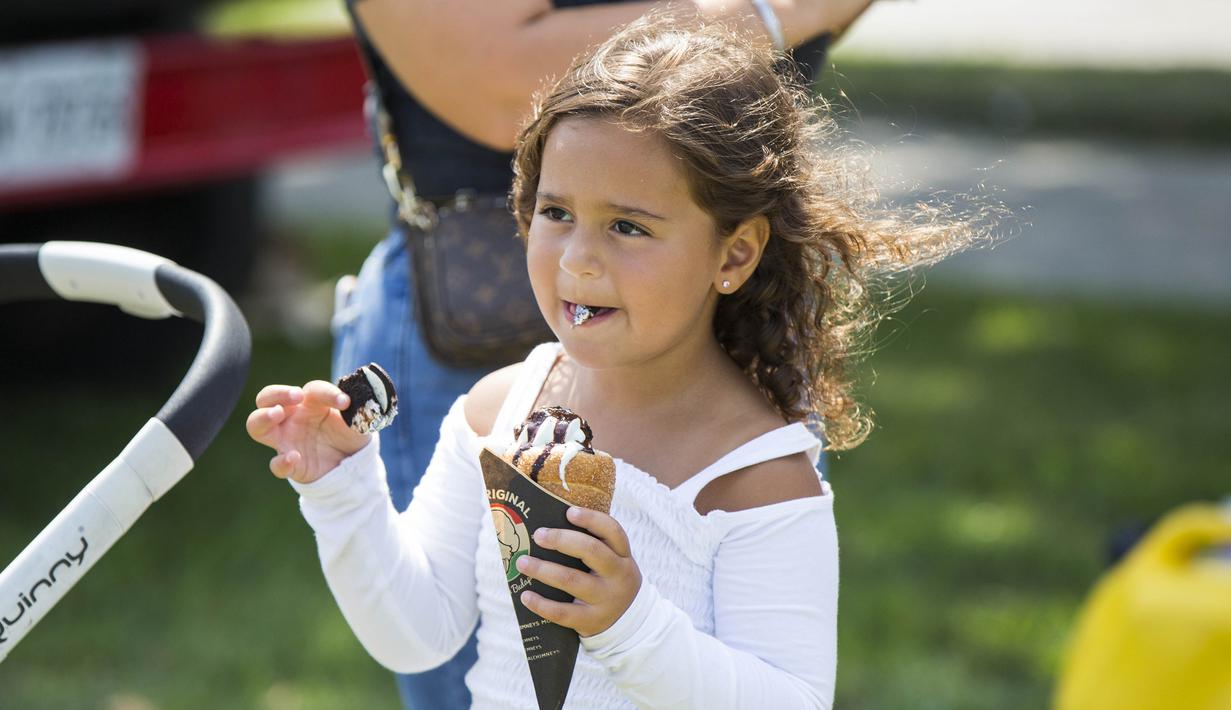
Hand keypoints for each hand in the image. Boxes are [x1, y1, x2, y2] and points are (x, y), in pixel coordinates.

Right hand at [245, 381, 369, 483]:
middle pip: (266, 398)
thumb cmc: (350, 434)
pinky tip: (294, 457)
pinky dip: (281, 462)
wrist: (353, 464)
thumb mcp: (358, 421)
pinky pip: (276, 464)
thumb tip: (355, 402)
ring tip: (276, 414)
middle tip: (296, 396)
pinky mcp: (290, 464)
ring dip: (263, 418)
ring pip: (256, 426)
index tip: (345, 402)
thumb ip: (357, 411)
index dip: (327, 393)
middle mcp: (292, 418)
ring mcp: (287, 440)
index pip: (312, 390)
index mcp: (310, 402)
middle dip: (277, 393)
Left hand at [516, 506, 641, 637]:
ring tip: (522, 562)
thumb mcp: (614, 563)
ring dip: (543, 570)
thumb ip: (593, 547)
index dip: (591, 519)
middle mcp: (618, 576)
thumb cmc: (610, 581)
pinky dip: (541, 604)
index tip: (569, 512)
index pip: (612, 531)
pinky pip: (563, 612)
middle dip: (561, 540)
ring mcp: (606, 600)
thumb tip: (550, 528)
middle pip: (591, 551)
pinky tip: (525, 596)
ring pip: (572, 580)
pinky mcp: (591, 621)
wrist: (629, 623)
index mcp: (623, 556)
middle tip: (538, 535)